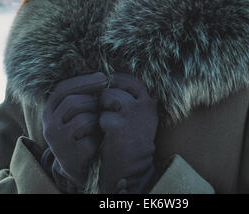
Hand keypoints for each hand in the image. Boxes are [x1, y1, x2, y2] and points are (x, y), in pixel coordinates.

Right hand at [41, 72, 107, 192]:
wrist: (83, 165)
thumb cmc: (85, 130)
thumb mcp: (79, 110)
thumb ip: (83, 94)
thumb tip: (102, 75)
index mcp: (49, 110)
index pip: (62, 89)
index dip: (83, 81)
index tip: (103, 77)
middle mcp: (49, 125)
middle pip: (72, 102)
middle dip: (93, 100)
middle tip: (106, 103)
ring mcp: (58, 142)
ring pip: (83, 119)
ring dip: (97, 118)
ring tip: (101, 122)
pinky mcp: (70, 156)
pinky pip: (90, 137)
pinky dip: (98, 135)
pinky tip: (100, 138)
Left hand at [98, 72, 158, 193]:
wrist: (133, 169)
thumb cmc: (132, 140)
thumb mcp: (138, 116)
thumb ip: (131, 98)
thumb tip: (111, 79)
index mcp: (149, 102)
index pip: (131, 80)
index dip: (118, 81)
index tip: (109, 87)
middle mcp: (143, 105)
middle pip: (117, 85)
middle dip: (106, 94)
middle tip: (104, 106)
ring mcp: (132, 114)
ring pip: (108, 96)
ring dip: (102, 107)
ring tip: (105, 121)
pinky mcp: (118, 125)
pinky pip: (101, 115)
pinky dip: (98, 124)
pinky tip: (103, 133)